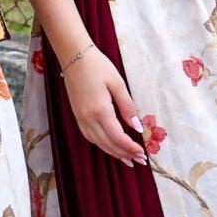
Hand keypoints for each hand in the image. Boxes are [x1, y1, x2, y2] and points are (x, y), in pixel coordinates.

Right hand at [60, 45, 146, 166]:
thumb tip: (137, 128)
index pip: (117, 137)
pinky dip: (102, 144)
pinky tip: (110, 146)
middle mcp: (88, 118)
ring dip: (113, 152)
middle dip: (124, 154)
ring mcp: (80, 118)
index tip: (143, 153)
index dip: (130, 148)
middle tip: (139, 160)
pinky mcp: (77, 116)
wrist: (74, 55)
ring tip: (127, 159)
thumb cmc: (98, 66)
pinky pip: (90, 137)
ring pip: (98, 143)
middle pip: (107, 144)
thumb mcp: (117, 83)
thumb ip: (128, 106)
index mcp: (100, 110)